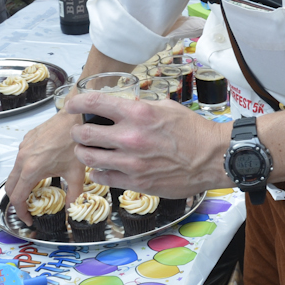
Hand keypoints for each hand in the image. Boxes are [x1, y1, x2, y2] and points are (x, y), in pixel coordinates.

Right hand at [5, 108, 86, 222]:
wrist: (74, 118)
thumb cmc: (74, 143)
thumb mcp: (76, 174)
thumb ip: (73, 196)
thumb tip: (71, 210)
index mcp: (31, 170)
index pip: (17, 198)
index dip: (21, 212)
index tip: (28, 219)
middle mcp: (22, 159)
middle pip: (9, 187)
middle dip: (16, 200)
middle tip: (27, 209)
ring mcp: (23, 148)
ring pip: (13, 172)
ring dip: (20, 184)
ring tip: (34, 191)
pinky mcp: (26, 139)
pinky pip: (20, 158)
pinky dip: (23, 169)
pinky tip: (38, 170)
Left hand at [65, 92, 226, 198]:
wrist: (212, 158)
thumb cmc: (192, 131)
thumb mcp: (165, 107)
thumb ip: (139, 107)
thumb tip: (121, 106)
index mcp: (138, 113)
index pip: (94, 103)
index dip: (77, 104)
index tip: (72, 106)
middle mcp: (131, 136)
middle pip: (84, 133)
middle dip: (77, 131)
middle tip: (79, 132)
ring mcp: (131, 161)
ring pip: (88, 157)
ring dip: (84, 152)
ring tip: (87, 150)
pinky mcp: (135, 181)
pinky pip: (103, 177)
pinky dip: (98, 172)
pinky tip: (103, 167)